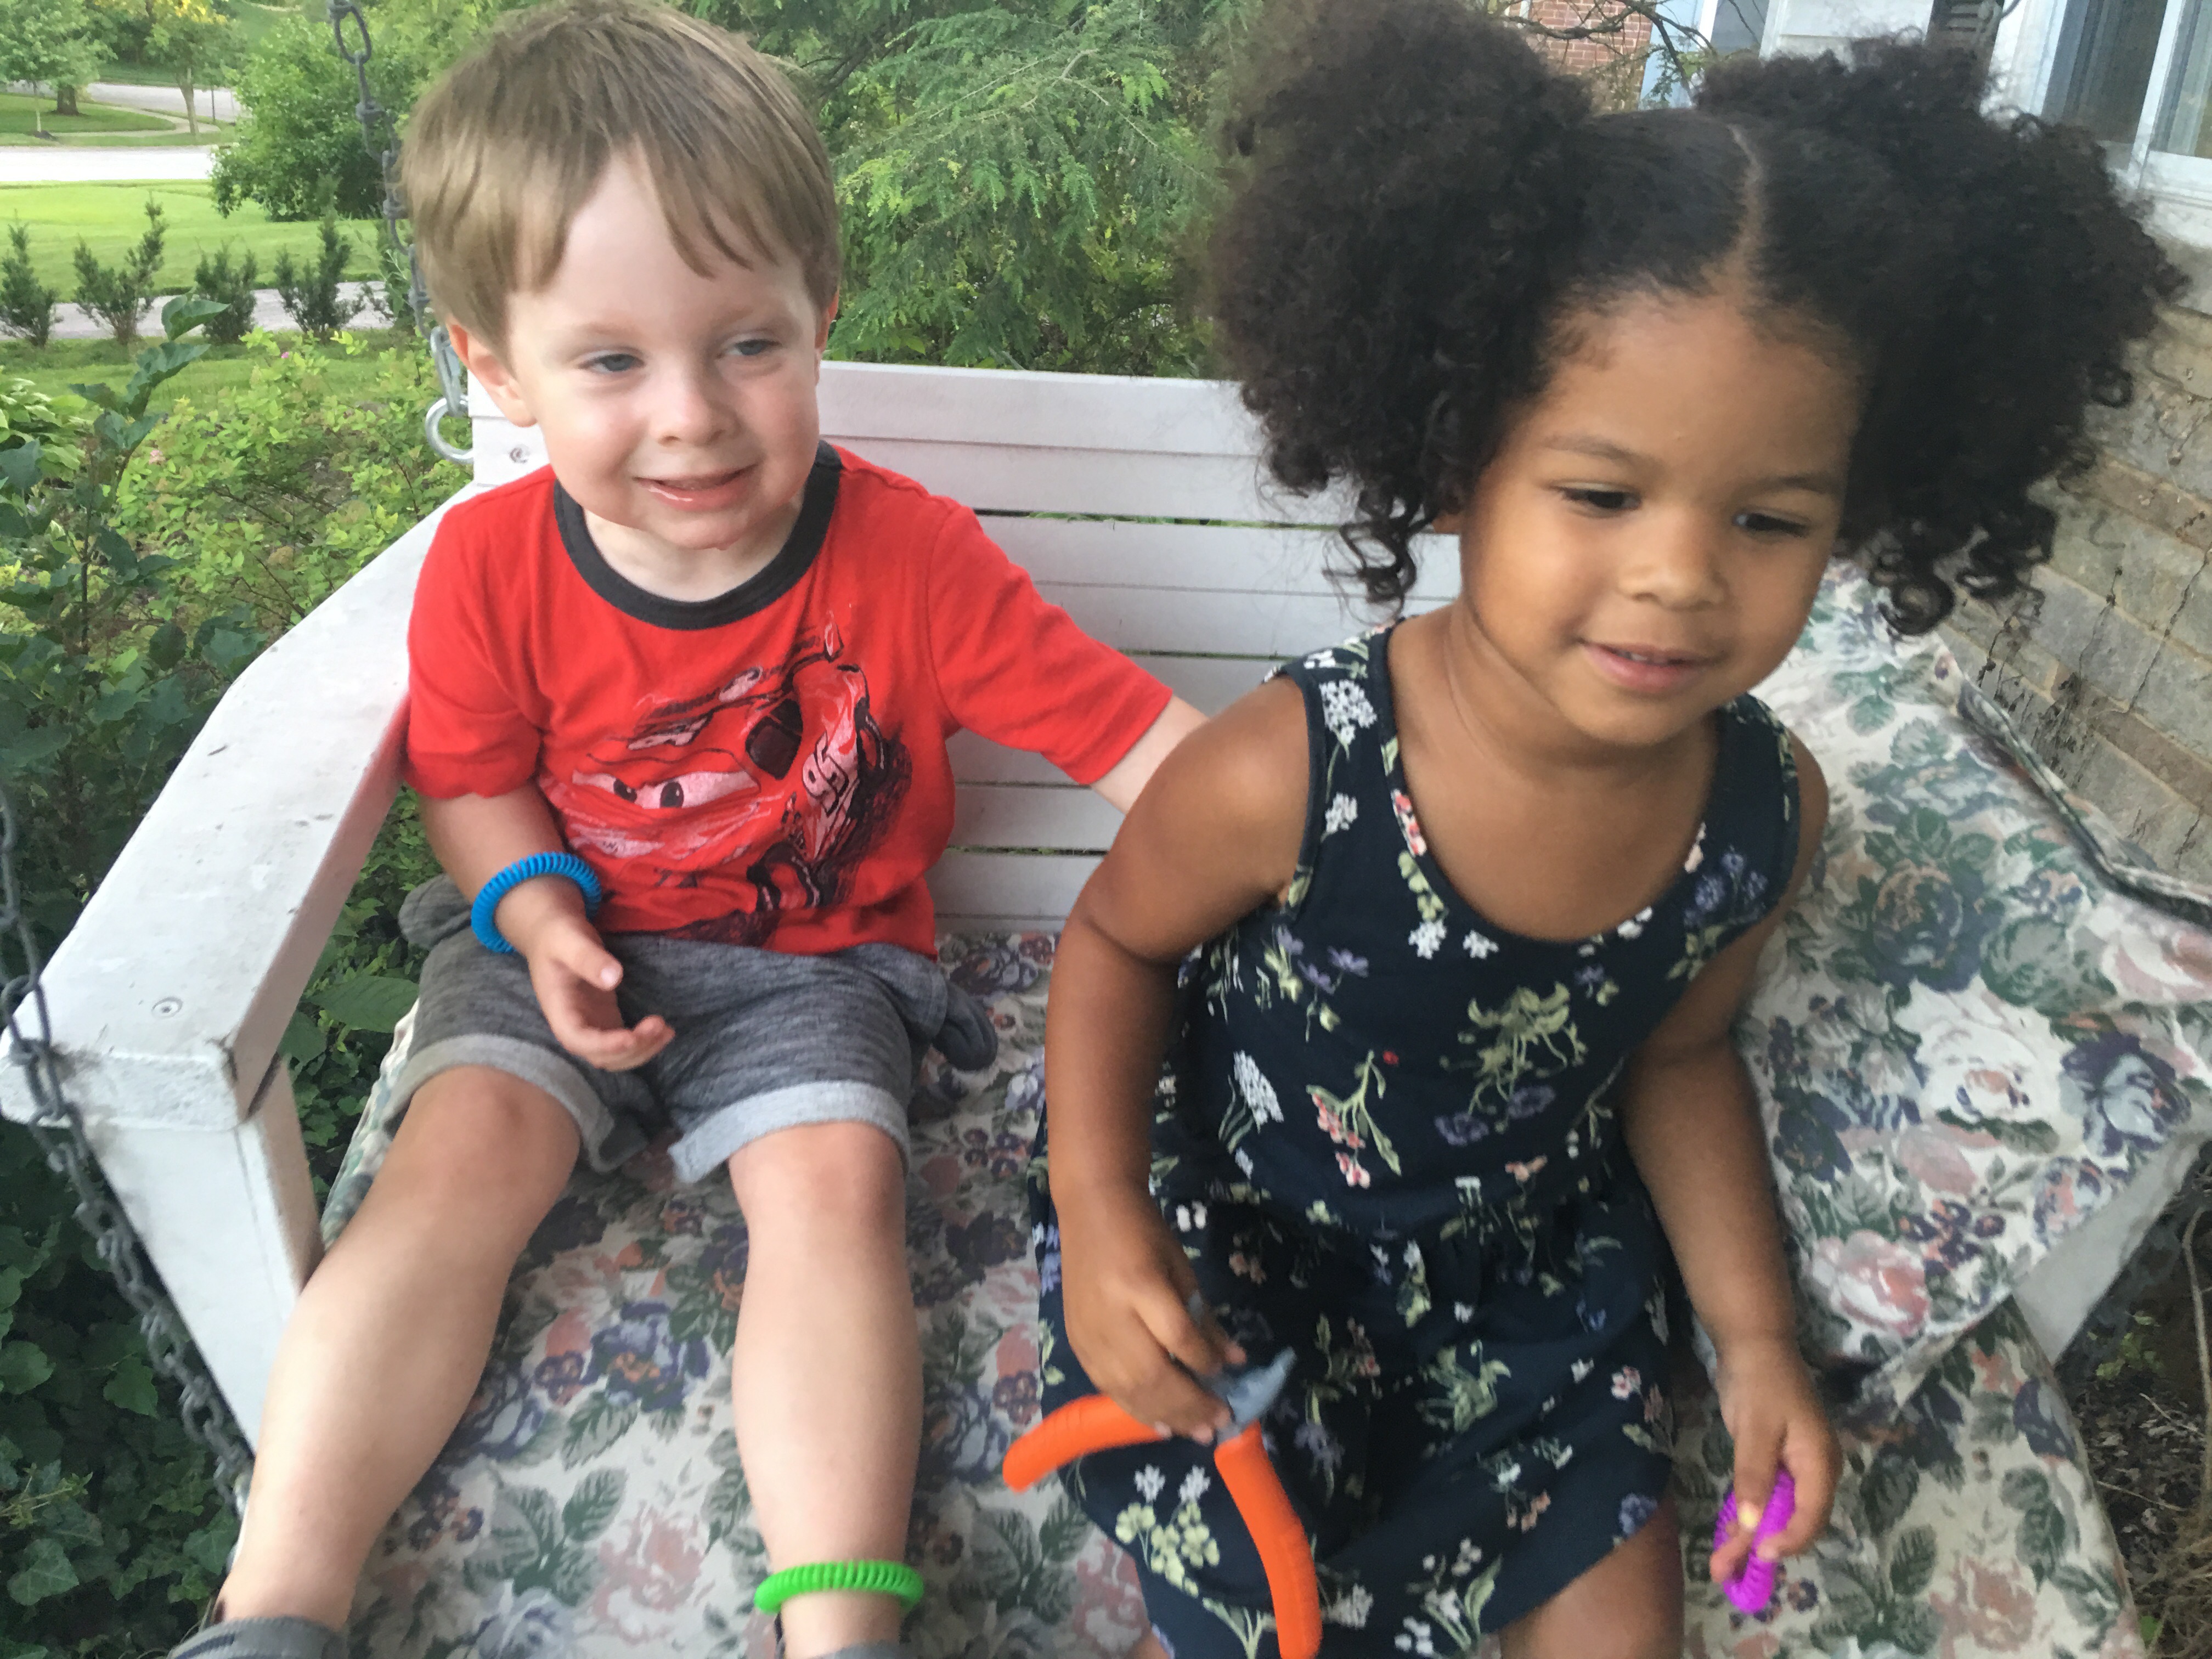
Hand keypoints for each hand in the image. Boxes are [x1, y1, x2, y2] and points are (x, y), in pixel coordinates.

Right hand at [499, 880, 672, 1070]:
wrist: (553, 933)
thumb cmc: (558, 934)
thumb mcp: (569, 939)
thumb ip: (588, 958)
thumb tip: (615, 978)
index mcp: (558, 1009)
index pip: (578, 1039)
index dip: (604, 1045)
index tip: (632, 1037)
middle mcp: (572, 1024)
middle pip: (600, 1056)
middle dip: (631, 1049)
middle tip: (659, 1024)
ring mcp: (590, 1024)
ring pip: (614, 1056)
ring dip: (641, 1049)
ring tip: (666, 1030)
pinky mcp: (604, 1019)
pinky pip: (623, 1043)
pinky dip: (643, 1043)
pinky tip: (664, 1031)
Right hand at [1057, 1184, 1245, 1442]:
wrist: (1089, 1209)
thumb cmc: (1142, 1231)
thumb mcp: (1181, 1266)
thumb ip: (1203, 1316)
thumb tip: (1235, 1360)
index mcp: (1140, 1284)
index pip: (1177, 1337)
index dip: (1205, 1361)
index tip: (1230, 1375)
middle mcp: (1110, 1314)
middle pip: (1151, 1373)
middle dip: (1189, 1403)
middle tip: (1220, 1421)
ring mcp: (1088, 1332)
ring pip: (1128, 1389)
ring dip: (1166, 1415)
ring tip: (1198, 1432)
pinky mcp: (1075, 1342)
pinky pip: (1107, 1387)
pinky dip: (1137, 1409)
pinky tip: (1161, 1423)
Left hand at [1709, 1333, 1838, 1585]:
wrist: (1753, 1345)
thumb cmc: (1760, 1381)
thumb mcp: (1756, 1427)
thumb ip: (1755, 1474)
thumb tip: (1753, 1522)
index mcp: (1820, 1463)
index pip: (1812, 1515)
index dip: (1787, 1539)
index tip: (1758, 1555)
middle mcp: (1812, 1472)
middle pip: (1792, 1521)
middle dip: (1760, 1548)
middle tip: (1727, 1575)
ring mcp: (1793, 1469)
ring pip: (1774, 1513)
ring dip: (1748, 1538)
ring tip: (1720, 1569)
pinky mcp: (1773, 1463)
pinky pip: (1763, 1498)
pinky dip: (1745, 1516)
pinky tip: (1726, 1537)